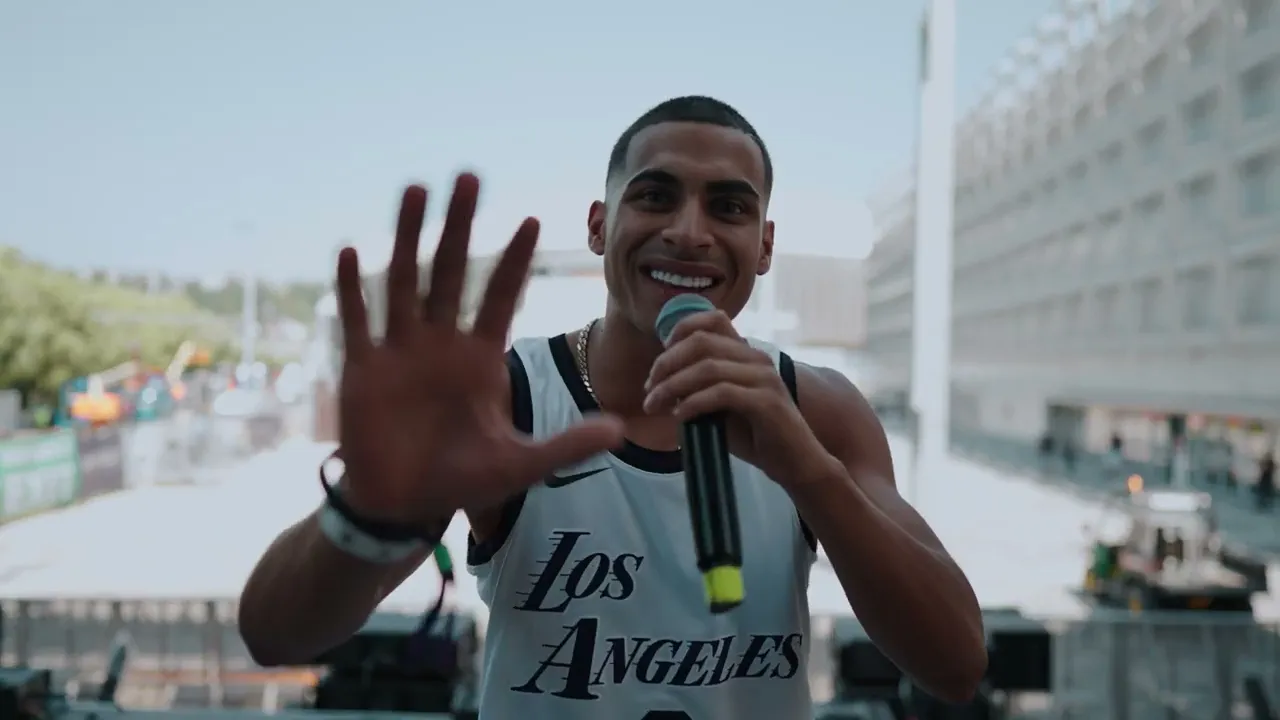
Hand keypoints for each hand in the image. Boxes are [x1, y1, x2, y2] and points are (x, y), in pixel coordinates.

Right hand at [334, 175, 623, 528]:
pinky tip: (350, 250)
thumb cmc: (461, 480)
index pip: (501, 296)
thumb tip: (621, 430)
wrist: (404, 505)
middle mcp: (441, 344)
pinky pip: (358, 322)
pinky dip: (352, 289)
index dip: (514, 259)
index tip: (531, 219)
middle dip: (460, 226)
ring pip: (405, 282)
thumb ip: (567, 445)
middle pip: (451, 272)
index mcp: (480, 357)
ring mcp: (401, 352)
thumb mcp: (520, 464)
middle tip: (469, 177)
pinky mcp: (363, 370)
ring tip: (415, 191)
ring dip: (409, 237)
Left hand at [642, 311, 823, 481]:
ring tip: (654, 406)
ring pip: (707, 366)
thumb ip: (696, 389)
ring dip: (672, 386)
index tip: (659, 364)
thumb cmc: (755, 436)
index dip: (679, 331)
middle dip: (667, 363)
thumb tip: (662, 384)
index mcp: (746, 353)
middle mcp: (756, 358)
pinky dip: (693, 403)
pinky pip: (721, 393)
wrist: (794, 463)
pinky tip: (679, 416)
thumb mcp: (719, 408)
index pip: (712, 318)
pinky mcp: (767, 402)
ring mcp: (764, 378)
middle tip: (649, 389)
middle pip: (701, 341)